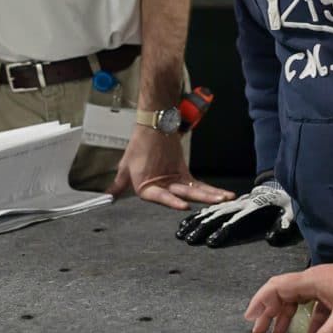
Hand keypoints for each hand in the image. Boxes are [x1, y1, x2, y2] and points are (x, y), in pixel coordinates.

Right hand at [109, 125, 233, 209]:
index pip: (161, 198)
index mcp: (147, 190)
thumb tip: (106, 196)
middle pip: (183, 196)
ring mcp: (175, 183)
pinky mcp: (185, 176)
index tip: (184, 206)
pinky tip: (222, 195)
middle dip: (202, 199)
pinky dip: (210, 190)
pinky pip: (199, 186)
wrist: (153, 126)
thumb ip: (119, 184)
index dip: (172, 202)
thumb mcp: (125, 167)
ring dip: (211, 195)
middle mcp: (162, 189)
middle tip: (218, 202)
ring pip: (194, 192)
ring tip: (226, 198)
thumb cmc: (138, 146)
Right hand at [176, 180, 301, 247]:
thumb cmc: (286, 206)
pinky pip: (210, 209)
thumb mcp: (290, 215)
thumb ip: (282, 226)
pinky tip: (186, 223)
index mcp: (253, 210)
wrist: (281, 187)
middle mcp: (239, 206)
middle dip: (202, 228)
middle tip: (187, 239)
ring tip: (181, 233)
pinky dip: (197, 216)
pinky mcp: (229, 204)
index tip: (211, 242)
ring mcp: (233, 204)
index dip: (223, 232)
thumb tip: (272, 237)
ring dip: (195, 223)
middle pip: (217, 217)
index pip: (236, 222)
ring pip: (210, 212)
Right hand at [244, 254, 332, 332]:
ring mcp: (325, 286)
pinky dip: (308, 321)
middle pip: (283, 293)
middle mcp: (313, 280)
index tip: (250, 318)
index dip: (261, 301)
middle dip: (269, 311)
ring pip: (298, 299)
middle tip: (259, 332)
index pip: (276, 287)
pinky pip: (314, 307)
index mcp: (310, 280)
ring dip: (286, 315)